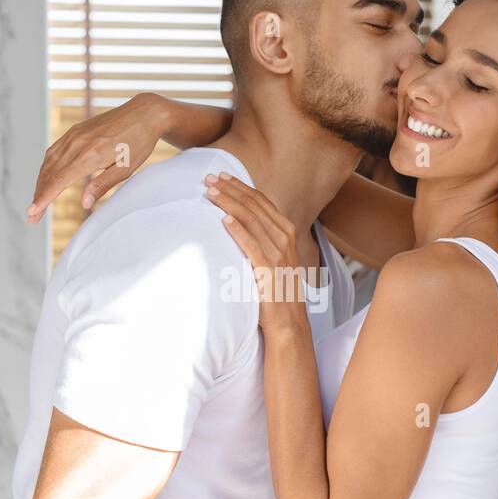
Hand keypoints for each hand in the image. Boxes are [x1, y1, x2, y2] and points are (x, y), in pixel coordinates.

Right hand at [27, 93, 168, 223]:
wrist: (143, 113)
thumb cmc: (138, 143)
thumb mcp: (125, 169)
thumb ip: (102, 185)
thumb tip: (84, 204)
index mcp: (89, 155)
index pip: (58, 181)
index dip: (44, 198)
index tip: (32, 212)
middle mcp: (76, 144)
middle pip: (49, 174)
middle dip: (38, 196)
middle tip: (32, 217)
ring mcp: (73, 136)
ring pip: (48, 162)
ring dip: (40, 183)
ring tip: (38, 202)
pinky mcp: (74, 131)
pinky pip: (53, 151)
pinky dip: (46, 168)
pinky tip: (46, 179)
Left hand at [205, 172, 307, 333]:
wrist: (287, 322)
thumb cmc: (274, 290)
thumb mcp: (271, 257)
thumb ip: (260, 238)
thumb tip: (237, 219)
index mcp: (285, 232)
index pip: (261, 201)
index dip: (240, 187)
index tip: (221, 176)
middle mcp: (284, 239)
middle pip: (254, 206)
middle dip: (231, 189)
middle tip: (209, 178)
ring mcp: (278, 254)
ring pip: (251, 220)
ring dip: (230, 203)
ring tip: (210, 192)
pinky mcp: (269, 271)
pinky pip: (252, 246)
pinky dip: (238, 231)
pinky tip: (224, 219)